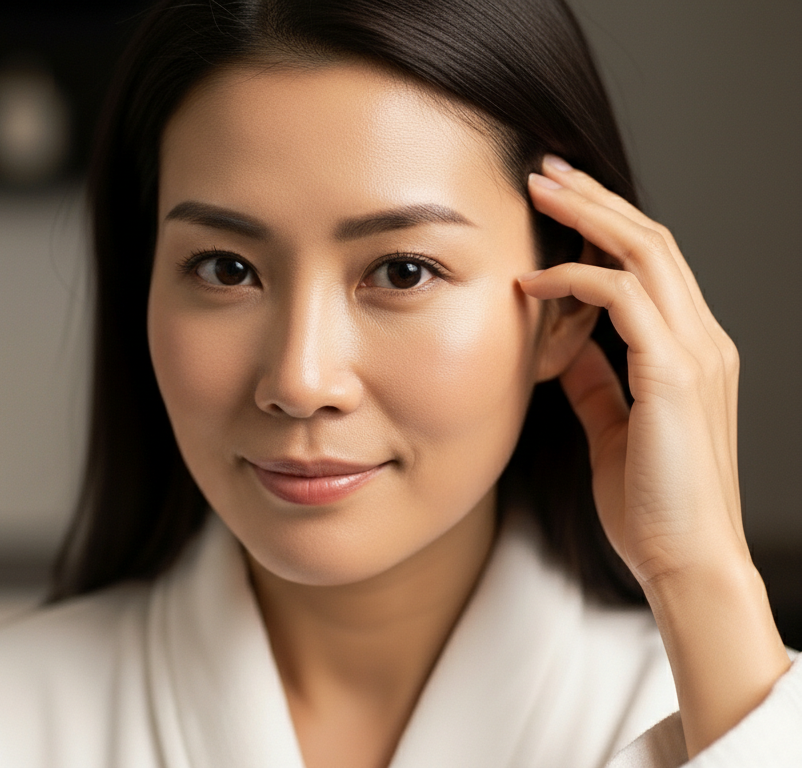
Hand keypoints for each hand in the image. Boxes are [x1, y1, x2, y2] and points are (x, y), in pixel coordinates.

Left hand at [519, 155, 788, 755]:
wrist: (685, 559)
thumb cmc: (650, 503)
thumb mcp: (614, 427)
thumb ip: (598, 381)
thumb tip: (567, 344)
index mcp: (690, 351)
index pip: (653, 264)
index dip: (607, 224)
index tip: (559, 198)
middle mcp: (702, 341)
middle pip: (652, 240)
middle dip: (596, 198)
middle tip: (544, 168)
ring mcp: (695, 355)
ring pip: (646, 254)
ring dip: (588, 216)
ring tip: (538, 190)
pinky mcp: (673, 377)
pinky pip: (625, 301)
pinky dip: (578, 279)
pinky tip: (534, 279)